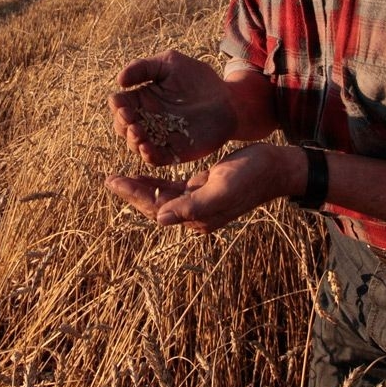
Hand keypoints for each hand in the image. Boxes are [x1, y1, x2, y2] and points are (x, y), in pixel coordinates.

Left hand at [105, 143, 290, 232]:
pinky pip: (174, 188)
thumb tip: (161, 219)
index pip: (157, 209)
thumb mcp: (222, 188)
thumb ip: (192, 206)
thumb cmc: (252, 176)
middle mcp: (196, 214)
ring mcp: (199, 202)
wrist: (276, 168)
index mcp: (198, 218)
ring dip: (141, 187)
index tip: (113, 181)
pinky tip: (145, 173)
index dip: (133, 196)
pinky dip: (158, 181)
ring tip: (119, 177)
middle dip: (131, 192)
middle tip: (109, 179)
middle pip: (155, 204)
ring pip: (162, 196)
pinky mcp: (203, 189)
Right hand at [108, 50, 237, 165]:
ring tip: (138, 133)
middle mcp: (146, 119)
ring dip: (133, 141)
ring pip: (135, 144)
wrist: (229, 100)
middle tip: (130, 119)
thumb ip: (144, 67)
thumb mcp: (171, 63)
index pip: (119, 104)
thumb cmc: (198, 78)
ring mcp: (159, 137)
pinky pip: (155, 158)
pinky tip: (148, 149)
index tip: (122, 104)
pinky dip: (148, 156)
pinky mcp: (173, 152)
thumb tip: (119, 80)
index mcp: (142, 98)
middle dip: (122, 124)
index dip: (117, 105)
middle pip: (122, 126)